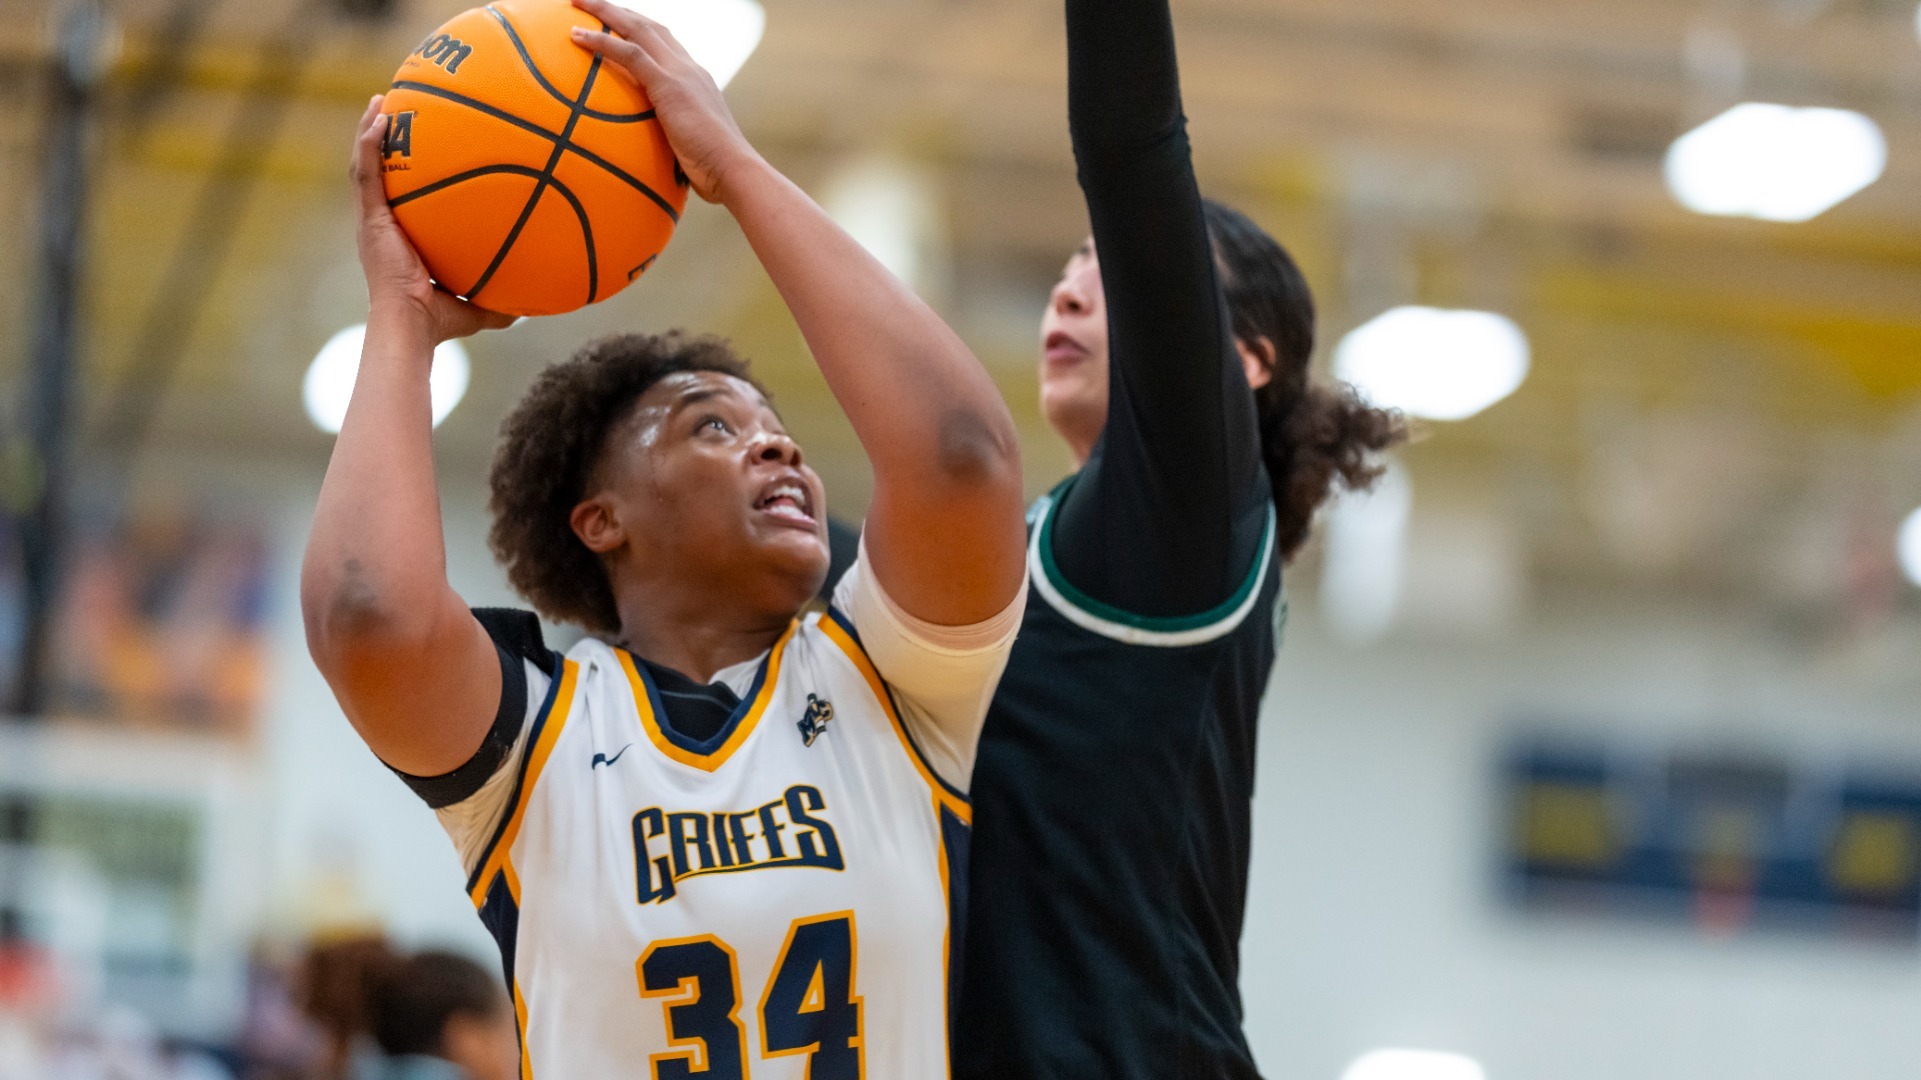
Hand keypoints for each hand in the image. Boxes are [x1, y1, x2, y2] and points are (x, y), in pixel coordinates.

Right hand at [350, 96, 514, 341]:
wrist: (410, 326)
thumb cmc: (438, 323)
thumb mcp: (477, 307)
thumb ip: (501, 303)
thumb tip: (532, 306)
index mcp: (398, 239)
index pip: (397, 198)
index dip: (400, 173)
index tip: (412, 149)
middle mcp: (381, 226)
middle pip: (377, 174)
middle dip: (381, 142)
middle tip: (390, 111)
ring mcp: (372, 221)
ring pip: (365, 166)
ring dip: (370, 132)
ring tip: (379, 102)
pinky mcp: (370, 220)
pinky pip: (367, 174)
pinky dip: (370, 146)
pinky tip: (378, 119)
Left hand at [570, 0, 761, 203]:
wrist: (733, 170)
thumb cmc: (716, 174)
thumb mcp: (692, 153)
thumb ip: (674, 148)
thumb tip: (658, 168)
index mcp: (697, 81)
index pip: (667, 45)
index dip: (644, 31)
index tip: (622, 26)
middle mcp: (690, 69)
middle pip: (651, 27)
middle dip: (621, 12)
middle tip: (592, 4)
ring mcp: (680, 73)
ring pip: (638, 28)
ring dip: (605, 11)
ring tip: (577, 2)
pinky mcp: (668, 85)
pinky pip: (628, 53)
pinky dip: (600, 40)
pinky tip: (575, 36)